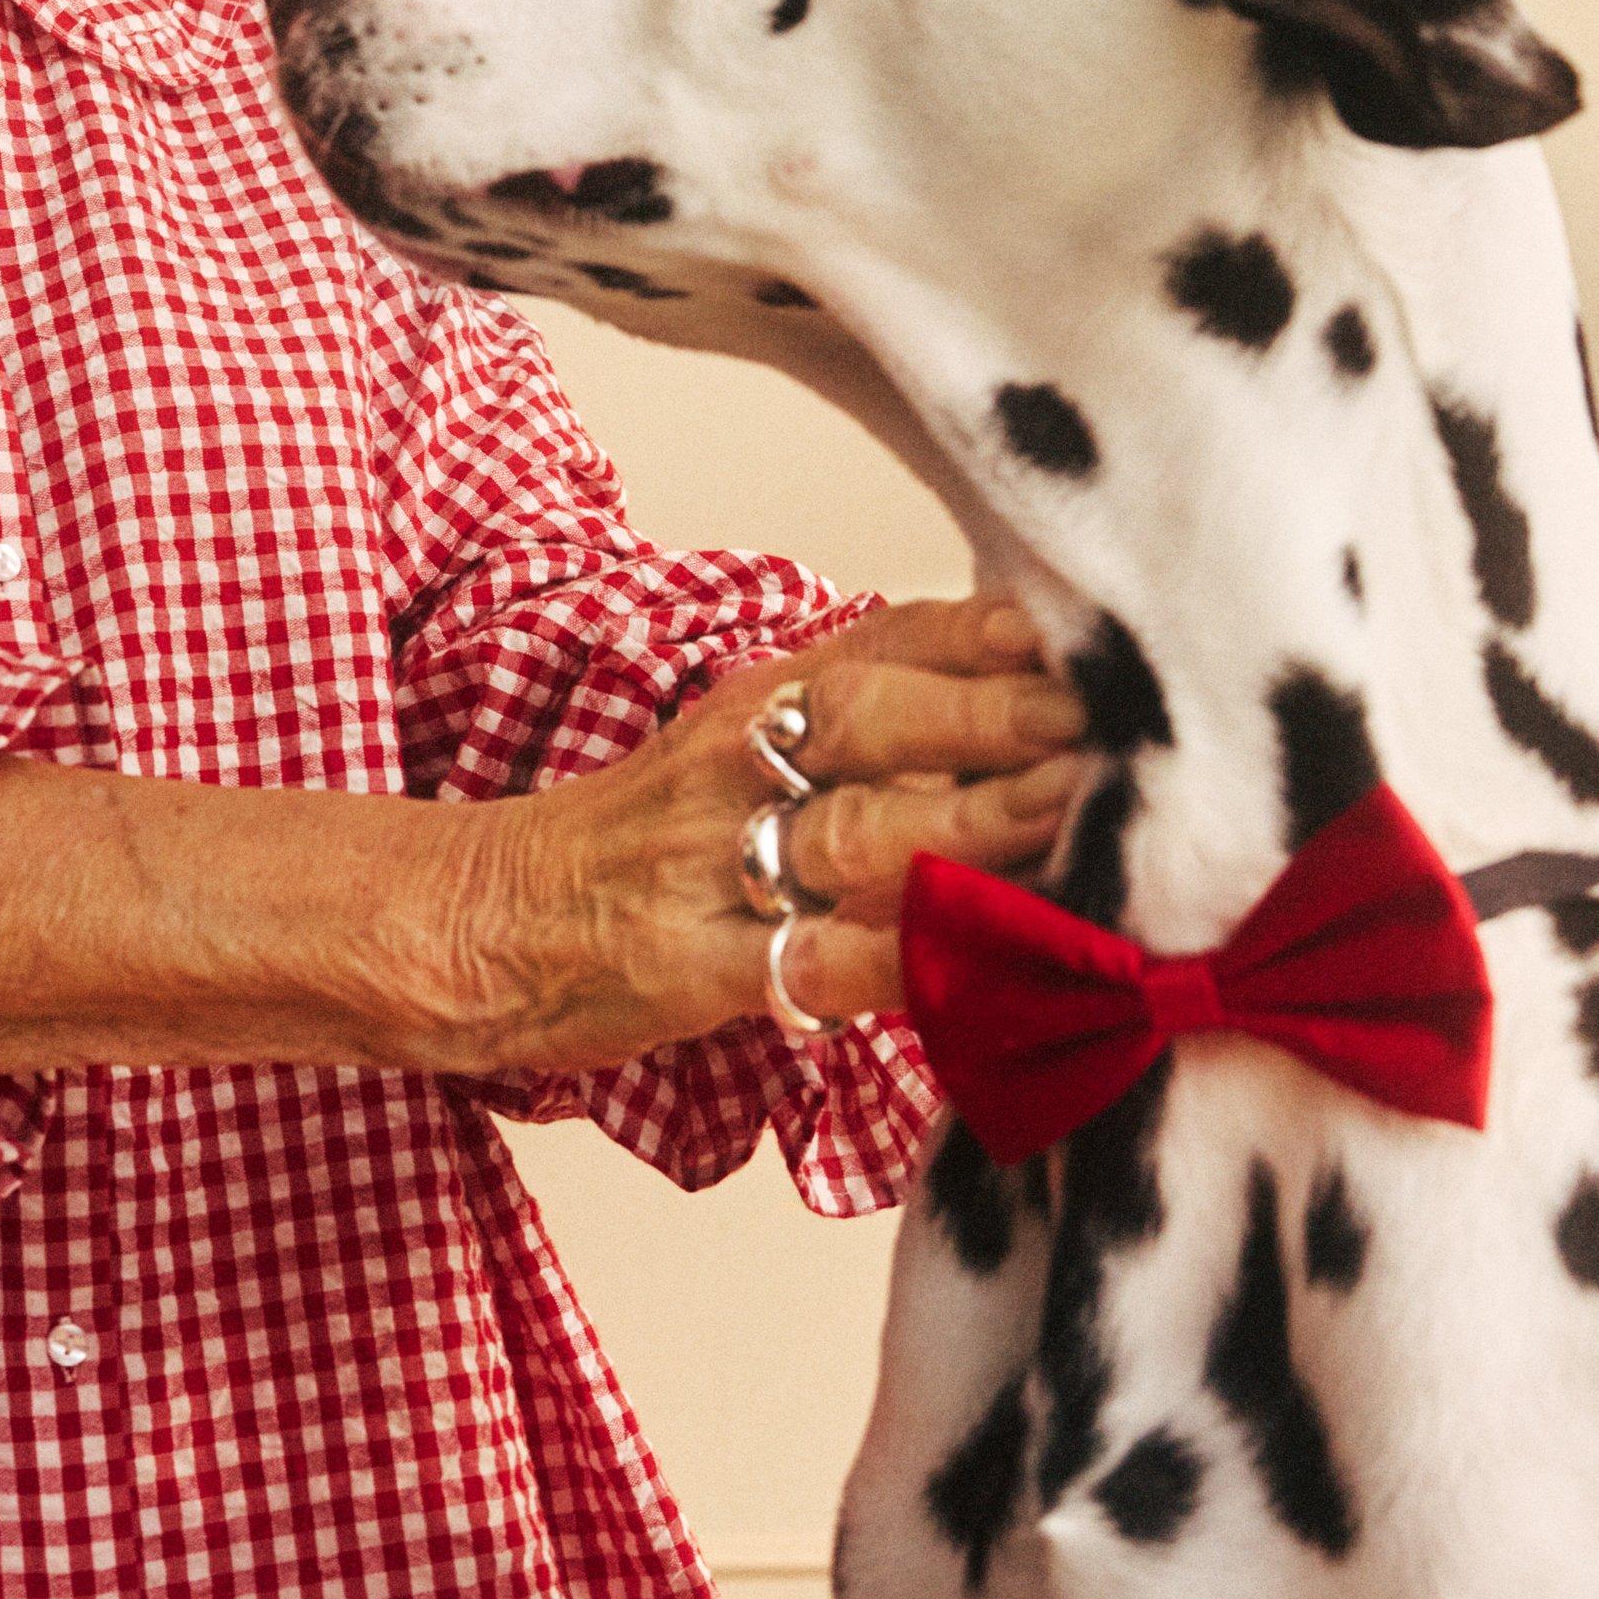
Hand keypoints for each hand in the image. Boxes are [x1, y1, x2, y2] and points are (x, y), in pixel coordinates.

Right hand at [432, 597, 1089, 1073]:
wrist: (480, 921)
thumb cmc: (640, 842)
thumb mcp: (737, 744)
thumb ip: (866, 719)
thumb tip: (1030, 688)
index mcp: (761, 699)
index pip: (890, 640)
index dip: (997, 635)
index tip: (1099, 632)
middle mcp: (741, 762)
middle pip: (879, 719)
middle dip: (1002, 717)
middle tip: (1118, 720)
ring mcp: (716, 865)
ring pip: (860, 833)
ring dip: (976, 826)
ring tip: (1076, 817)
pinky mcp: (700, 967)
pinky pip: (817, 960)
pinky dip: (904, 963)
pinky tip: (983, 961)